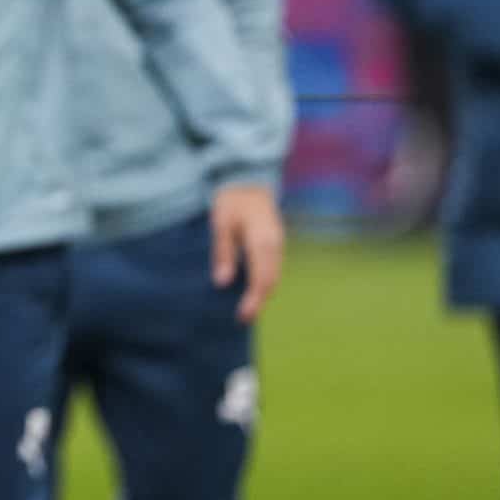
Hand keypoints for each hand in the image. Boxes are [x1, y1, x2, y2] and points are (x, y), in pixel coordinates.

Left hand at [209, 182, 285, 321]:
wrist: (248, 180)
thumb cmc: (231, 201)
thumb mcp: (221, 224)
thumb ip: (223, 253)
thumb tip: (223, 282)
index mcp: (262, 242)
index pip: (261, 280)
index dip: (253, 301)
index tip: (242, 316)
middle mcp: (275, 245)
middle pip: (271, 282)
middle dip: (259, 302)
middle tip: (244, 319)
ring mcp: (278, 244)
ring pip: (274, 276)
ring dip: (263, 294)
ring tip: (248, 310)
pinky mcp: (276, 243)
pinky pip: (274, 268)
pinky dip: (265, 282)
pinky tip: (254, 290)